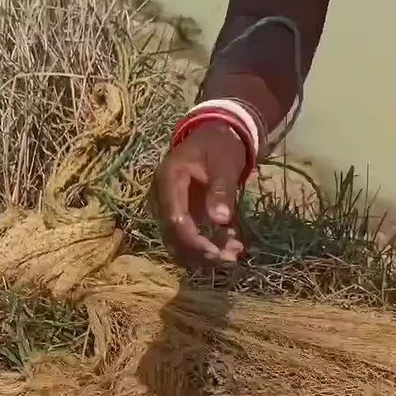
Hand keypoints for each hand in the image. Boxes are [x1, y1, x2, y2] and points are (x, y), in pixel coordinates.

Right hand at [149, 122, 248, 269]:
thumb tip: (220, 220)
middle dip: (202, 253)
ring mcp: (168, 210)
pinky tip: (230, 244)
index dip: (193, 241)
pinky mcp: (179, 218)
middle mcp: (161, 198)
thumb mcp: (224, 162)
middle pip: (173, 237)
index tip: (217, 253)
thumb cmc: (219, 146)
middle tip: (231, 258)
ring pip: (179, 245)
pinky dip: (207, 248)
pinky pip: (187, 241)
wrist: (214, 137)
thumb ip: (221, 189)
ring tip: (234, 253)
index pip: (174, 219)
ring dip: (205, 256)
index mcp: (167, 180)